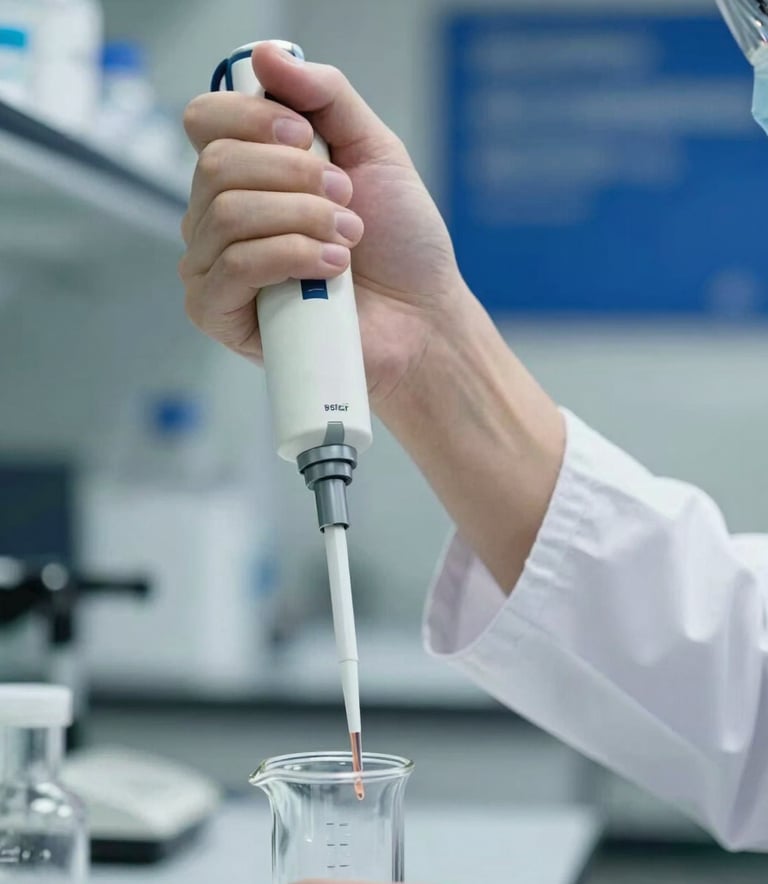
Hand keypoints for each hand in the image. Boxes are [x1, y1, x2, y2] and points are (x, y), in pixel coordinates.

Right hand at [180, 42, 466, 408]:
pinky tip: (332, 271)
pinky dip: (291, 258)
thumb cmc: (400, 242)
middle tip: (346, 202)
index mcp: (248, 174)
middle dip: (296, 178)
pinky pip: (234, 267)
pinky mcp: (220, 315)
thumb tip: (265, 55)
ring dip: (303, 220)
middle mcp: (218, 217)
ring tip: (347, 241)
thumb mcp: (374, 150)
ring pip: (227, 215)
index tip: (308, 138)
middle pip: (216, 166)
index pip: (205, 121)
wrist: (422, 314)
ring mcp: (214, 267)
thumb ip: (326, 98)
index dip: (252, 119)